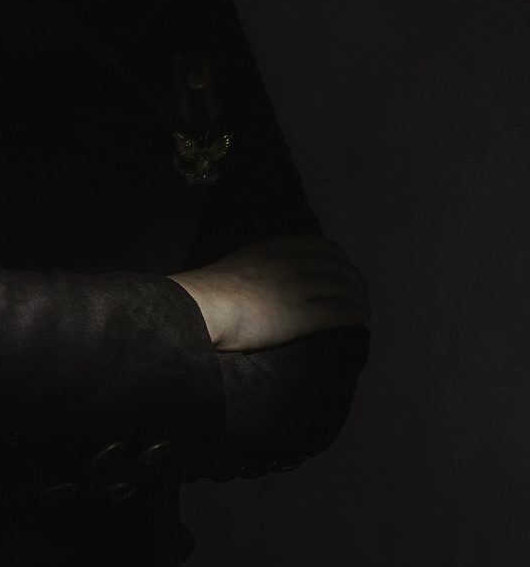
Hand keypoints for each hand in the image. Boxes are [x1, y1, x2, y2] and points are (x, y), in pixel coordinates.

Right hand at [170, 234, 368, 351]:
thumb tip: (263, 274)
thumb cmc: (210, 291)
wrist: (204, 308)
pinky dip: (354, 315)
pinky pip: (339, 311)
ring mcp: (298, 288)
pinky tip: (359, 321)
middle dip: (353, 277)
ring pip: (342, 287)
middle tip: (360, 290)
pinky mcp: (302, 315)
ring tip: (364, 309)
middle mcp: (291, 264)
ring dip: (359, 298)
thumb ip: (257, 263)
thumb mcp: (238, 262)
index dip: (337, 256)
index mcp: (274, 249)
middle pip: (336, 265)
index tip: (343, 266)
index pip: (318, 246)